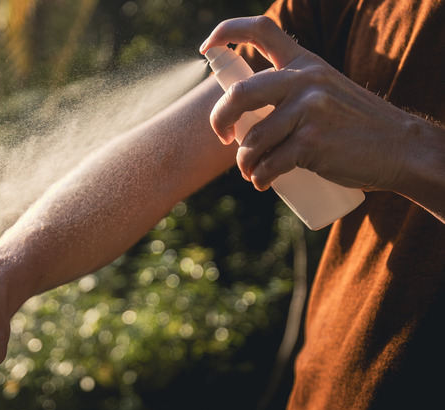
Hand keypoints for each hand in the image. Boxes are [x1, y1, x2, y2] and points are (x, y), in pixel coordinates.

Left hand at [199, 16, 418, 192]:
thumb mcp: (325, 90)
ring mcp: (309, 111)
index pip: (262, 30)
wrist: (400, 148)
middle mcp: (305, 80)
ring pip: (252, 139)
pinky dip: (260, 178)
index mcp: (305, 62)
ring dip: (244, 162)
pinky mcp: (312, 143)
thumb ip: (290, 91)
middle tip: (223, 136)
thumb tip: (240, 116)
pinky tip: (263, 182)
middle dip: (219, 120)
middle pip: (239, 94)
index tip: (207, 48)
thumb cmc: (354, 125)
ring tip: (252, 171)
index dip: (226, 32)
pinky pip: (269, 163)